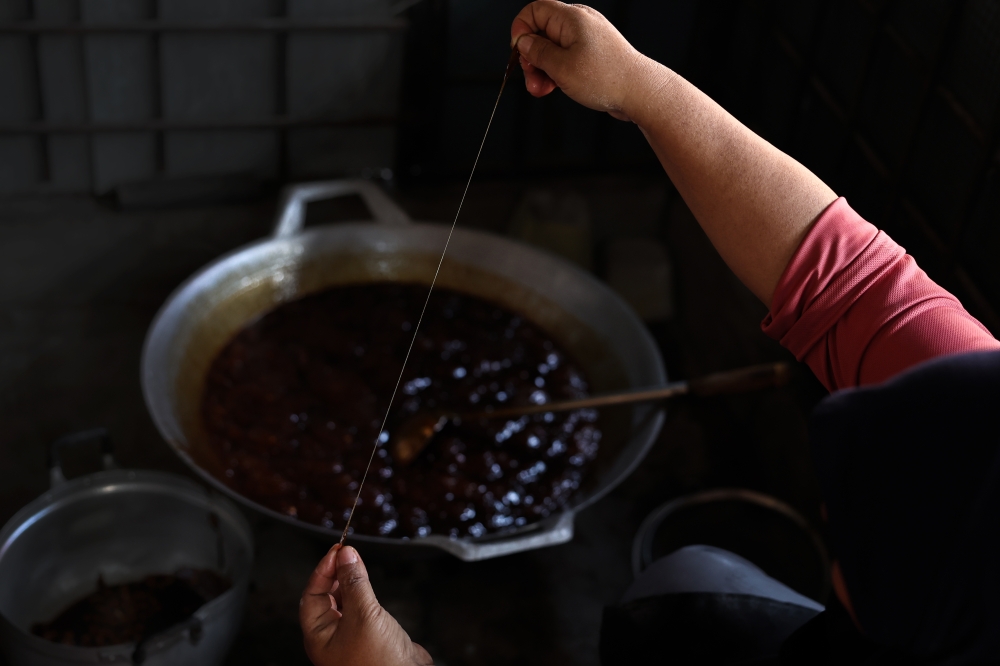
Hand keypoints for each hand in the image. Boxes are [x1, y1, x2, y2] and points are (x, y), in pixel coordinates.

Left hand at [300, 545, 432, 665]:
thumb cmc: (379, 661)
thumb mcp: (364, 614)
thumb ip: (354, 582)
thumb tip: (346, 555)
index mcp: (318, 636)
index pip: (311, 595)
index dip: (323, 570)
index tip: (338, 550)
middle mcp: (330, 637)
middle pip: (324, 597)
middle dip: (334, 573)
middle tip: (347, 553)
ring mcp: (349, 637)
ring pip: (342, 602)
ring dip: (348, 582)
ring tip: (357, 564)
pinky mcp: (367, 637)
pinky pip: (359, 610)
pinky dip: (362, 594)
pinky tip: (368, 586)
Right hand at [510, 1, 657, 120]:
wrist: (640, 93)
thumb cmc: (608, 78)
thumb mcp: (561, 67)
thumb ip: (537, 52)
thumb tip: (523, 43)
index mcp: (571, 18)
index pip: (534, 10)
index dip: (521, 30)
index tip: (518, 53)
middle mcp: (580, 23)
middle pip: (541, 32)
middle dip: (531, 57)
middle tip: (531, 79)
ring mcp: (587, 39)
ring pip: (553, 49)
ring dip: (542, 69)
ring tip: (542, 89)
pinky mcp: (592, 54)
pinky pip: (566, 58)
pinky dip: (556, 72)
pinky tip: (555, 87)